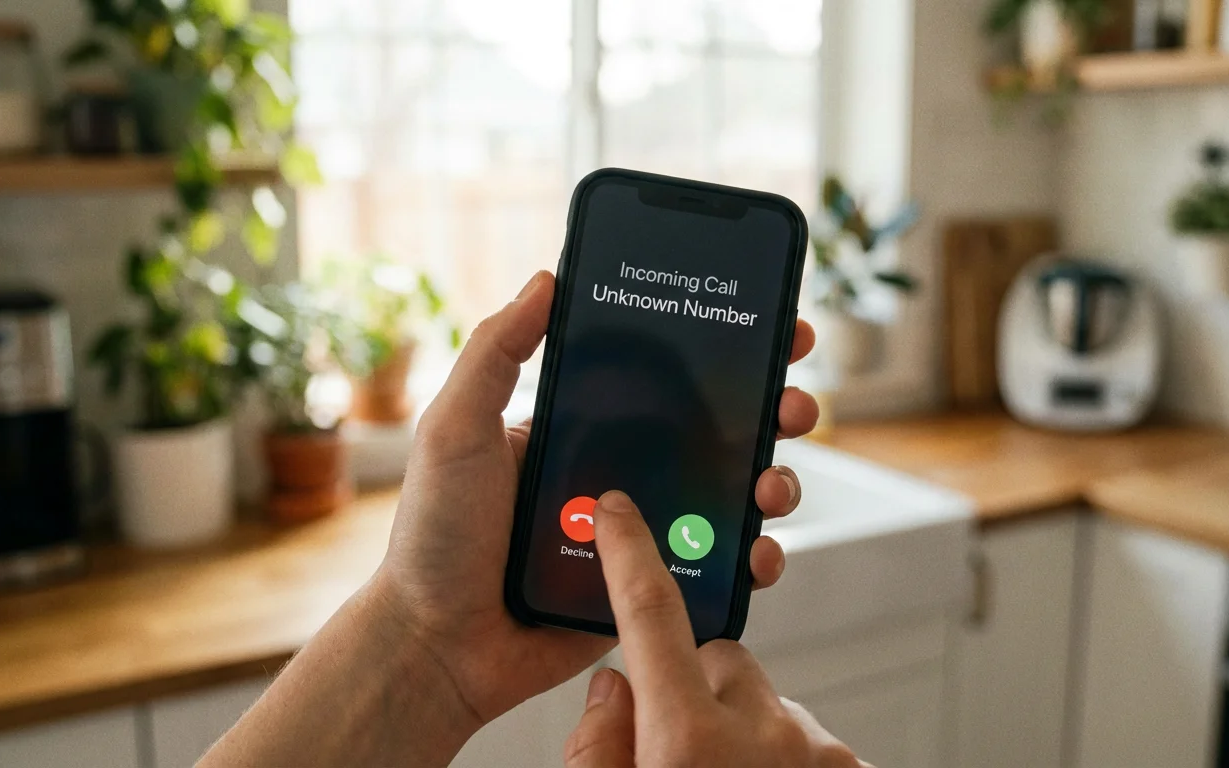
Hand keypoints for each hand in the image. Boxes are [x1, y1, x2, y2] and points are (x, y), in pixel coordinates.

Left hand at [367, 270, 819, 731]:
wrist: (436, 645)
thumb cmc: (436, 534)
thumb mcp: (455, 427)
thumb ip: (496, 353)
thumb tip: (548, 279)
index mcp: (581, 427)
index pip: (663, 376)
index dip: (718, 350)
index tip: (767, 323)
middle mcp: (618, 473)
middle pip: (714, 433)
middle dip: (768, 413)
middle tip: (792, 404)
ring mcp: (639, 532)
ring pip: (727, 499)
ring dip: (771, 483)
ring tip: (774, 485)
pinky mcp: (649, 588)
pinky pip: (714, 569)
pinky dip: (752, 560)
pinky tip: (761, 553)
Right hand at [563, 491, 869, 767]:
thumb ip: (598, 747)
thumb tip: (613, 690)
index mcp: (687, 742)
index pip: (652, 617)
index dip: (630, 555)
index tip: (618, 512)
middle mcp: (762, 737)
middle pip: (721, 660)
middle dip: (698, 684)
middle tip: (681, 742)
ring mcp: (817, 753)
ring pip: (766, 703)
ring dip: (744, 730)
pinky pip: (807, 738)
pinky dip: (784, 758)